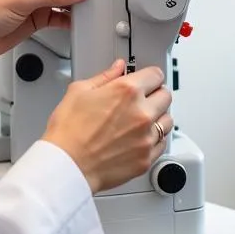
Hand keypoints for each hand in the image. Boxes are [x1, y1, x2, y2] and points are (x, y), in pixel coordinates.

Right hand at [44, 62, 173, 194]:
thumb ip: (104, 77)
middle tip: (143, 99)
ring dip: (158, 117)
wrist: (67, 165)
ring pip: (167, 121)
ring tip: (141, 120)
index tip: (146, 80)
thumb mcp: (79, 92)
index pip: (156, 75)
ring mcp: (146, 137)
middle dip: (155, 95)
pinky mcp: (146, 158)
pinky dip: (154, 139)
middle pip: (166, 96)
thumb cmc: (69, 132)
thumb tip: (117, 69)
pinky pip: (162, 143)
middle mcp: (142, 113)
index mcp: (127, 91)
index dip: (149, 76)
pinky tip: (140, 138)